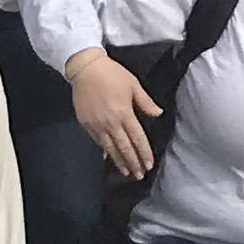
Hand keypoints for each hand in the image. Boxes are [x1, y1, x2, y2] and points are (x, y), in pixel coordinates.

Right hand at [67, 49, 164, 180]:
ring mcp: (96, 125)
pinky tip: (108, 158)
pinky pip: (97, 142)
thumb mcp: (133, 84)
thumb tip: (158, 114)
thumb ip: (145, 102)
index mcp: (124, 113)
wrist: (85, 68)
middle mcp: (110, 123)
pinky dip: (104, 151)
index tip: (148, 165)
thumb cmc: (112, 74)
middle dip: (133, 162)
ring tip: (126, 172)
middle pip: (124, 147)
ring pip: (110, 148)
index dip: (144, 153)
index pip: (137, 138)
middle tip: (139, 175)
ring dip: (119, 161)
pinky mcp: (85, 124)